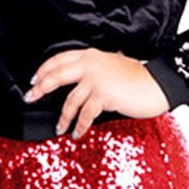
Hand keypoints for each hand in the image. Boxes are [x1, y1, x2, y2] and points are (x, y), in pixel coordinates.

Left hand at [23, 48, 170, 138]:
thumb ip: (93, 73)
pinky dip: (79, 126)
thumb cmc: (137, 80)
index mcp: (91, 56)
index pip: (59, 59)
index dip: (44, 70)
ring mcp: (96, 79)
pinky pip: (84, 114)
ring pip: (69, 100)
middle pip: (57, 75)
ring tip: (60, 128)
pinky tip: (77, 133)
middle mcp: (91, 64)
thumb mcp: (111, 68)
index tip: (34, 81)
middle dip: (40, 89)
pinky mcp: (103, 95)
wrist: (156, 85)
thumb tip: (77, 87)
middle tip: (31, 99)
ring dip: (62, 117)